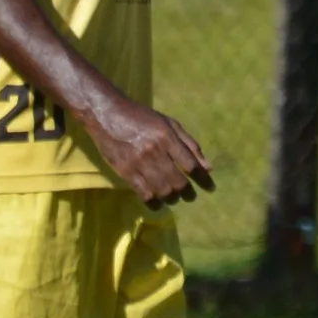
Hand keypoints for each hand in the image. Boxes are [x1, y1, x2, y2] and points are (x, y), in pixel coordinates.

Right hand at [84, 96, 213, 210]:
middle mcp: (155, 152)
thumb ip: (190, 144)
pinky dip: (153, 202)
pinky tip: (157, 204)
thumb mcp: (169, 124)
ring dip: (171, 198)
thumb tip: (208, 167)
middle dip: (187, 193)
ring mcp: (139, 163)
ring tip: (174, 198)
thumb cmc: (141, 117)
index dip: (203, 180)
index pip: (191, 165)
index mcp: (168, 138)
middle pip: (177, 182)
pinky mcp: (125, 171)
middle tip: (190, 196)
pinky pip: (143, 193)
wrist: (106, 113)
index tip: (211, 188)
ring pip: (162, 190)